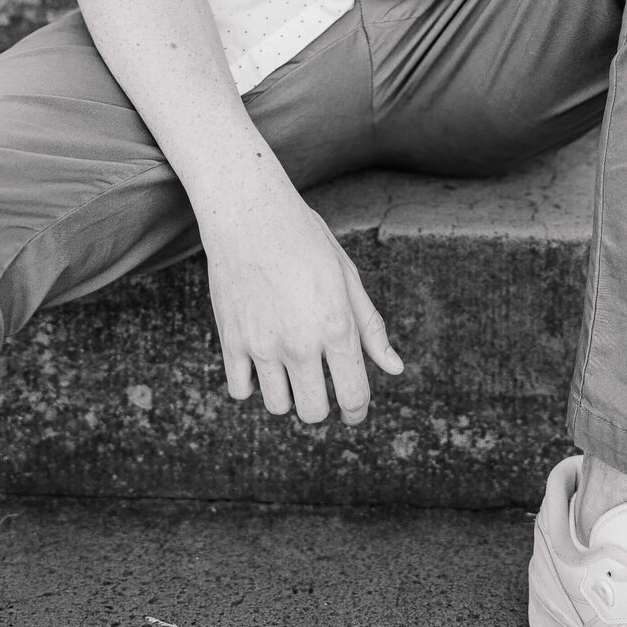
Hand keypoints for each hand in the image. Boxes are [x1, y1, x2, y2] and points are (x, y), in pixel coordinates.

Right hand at [205, 175, 403, 425]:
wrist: (250, 214)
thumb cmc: (306, 240)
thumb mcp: (347, 277)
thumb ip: (370, 328)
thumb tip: (395, 369)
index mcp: (336, 327)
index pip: (353, 397)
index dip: (356, 411)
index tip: (353, 410)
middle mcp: (300, 343)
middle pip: (313, 412)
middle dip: (321, 405)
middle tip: (320, 384)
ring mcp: (262, 345)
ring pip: (277, 406)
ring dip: (287, 395)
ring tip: (289, 369)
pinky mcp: (231, 340)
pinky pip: (240, 390)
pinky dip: (251, 384)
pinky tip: (260, 361)